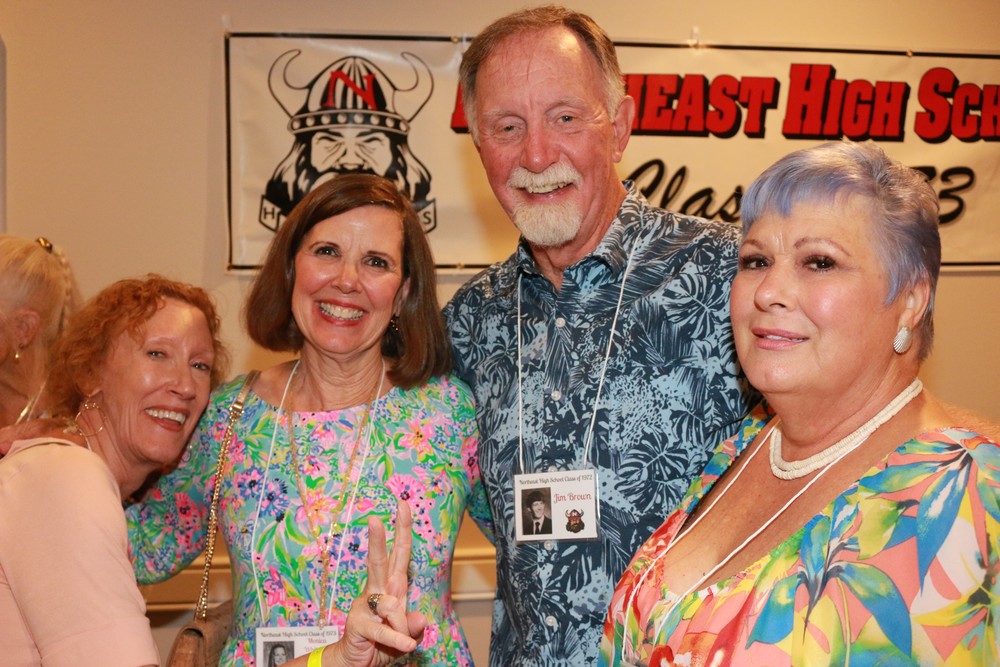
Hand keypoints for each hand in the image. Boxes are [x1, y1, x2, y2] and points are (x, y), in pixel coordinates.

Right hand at [324, 501, 425, 666]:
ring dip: (401, 625)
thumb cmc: (381, 645)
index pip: (399, 555)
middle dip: (381, 538)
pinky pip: (383, 629)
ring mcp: (364, 605)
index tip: (403, 506)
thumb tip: (421, 617)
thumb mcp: (405, 636)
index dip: (402, 531)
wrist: (355, 664)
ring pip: (391, 603)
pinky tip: (406, 645)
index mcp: (391, 588)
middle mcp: (376, 591)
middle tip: (376, 517)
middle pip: (380, 560)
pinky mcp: (357, 623)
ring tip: (403, 640)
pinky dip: (397, 639)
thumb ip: (413, 626)